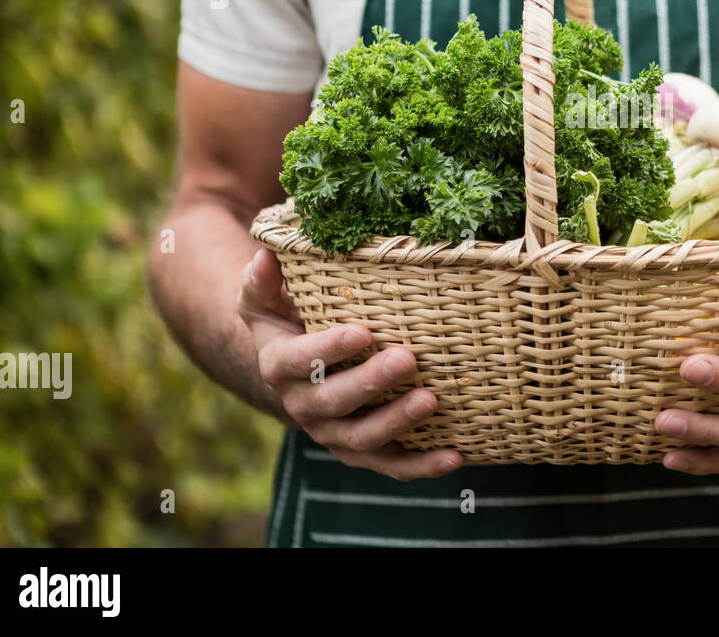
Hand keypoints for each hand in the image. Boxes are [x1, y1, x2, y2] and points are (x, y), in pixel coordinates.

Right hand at [239, 249, 462, 479]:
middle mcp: (303, 406)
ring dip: (398, 423)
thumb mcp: (264, 297)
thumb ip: (263, 278)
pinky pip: (390, 466)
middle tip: (407, 360)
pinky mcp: (363, 451)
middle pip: (334, 402)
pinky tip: (455, 456)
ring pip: (363, 439)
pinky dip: (422, 466)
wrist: (297, 369)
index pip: (299, 361)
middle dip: (371, 384)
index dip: (329, 349)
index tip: (363, 331)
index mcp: (279, 367)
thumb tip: (268, 253)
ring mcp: (334, 434)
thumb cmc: (288, 318)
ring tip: (431, 401)